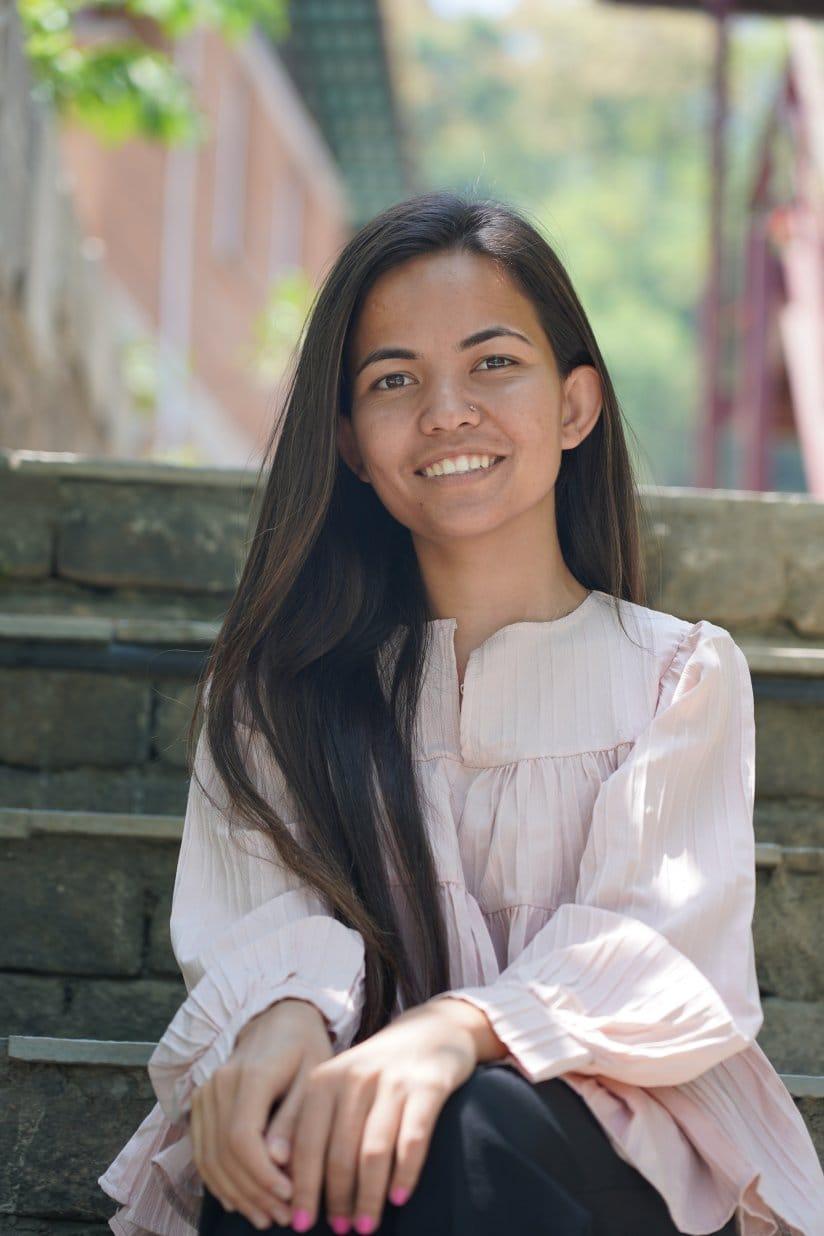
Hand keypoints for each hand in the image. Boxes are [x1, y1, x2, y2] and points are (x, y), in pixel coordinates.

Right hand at [189, 997, 333, 1229]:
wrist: (278, 1018)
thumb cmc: (305, 1047)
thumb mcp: (314, 1076)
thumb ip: (295, 1118)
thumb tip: (278, 1161)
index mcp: (250, 1074)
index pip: (242, 1137)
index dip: (262, 1175)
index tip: (289, 1195)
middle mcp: (219, 1083)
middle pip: (224, 1153)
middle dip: (252, 1193)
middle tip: (283, 1217)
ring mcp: (205, 1093)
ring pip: (209, 1157)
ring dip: (236, 1194)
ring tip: (267, 1217)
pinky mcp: (200, 1103)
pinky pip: (201, 1151)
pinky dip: (217, 1181)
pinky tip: (240, 1201)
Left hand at [283, 998, 483, 1233]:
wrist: (431, 1031)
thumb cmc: (376, 1071)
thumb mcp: (338, 1085)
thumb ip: (311, 1122)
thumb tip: (282, 1176)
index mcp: (325, 1079)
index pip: (307, 1143)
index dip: (303, 1187)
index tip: (299, 1224)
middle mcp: (355, 1077)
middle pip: (339, 1152)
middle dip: (337, 1199)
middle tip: (341, 1230)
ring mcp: (392, 1080)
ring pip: (373, 1152)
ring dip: (368, 1196)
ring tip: (365, 1226)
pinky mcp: (427, 1086)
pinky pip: (412, 1140)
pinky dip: (404, 1173)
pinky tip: (399, 1198)